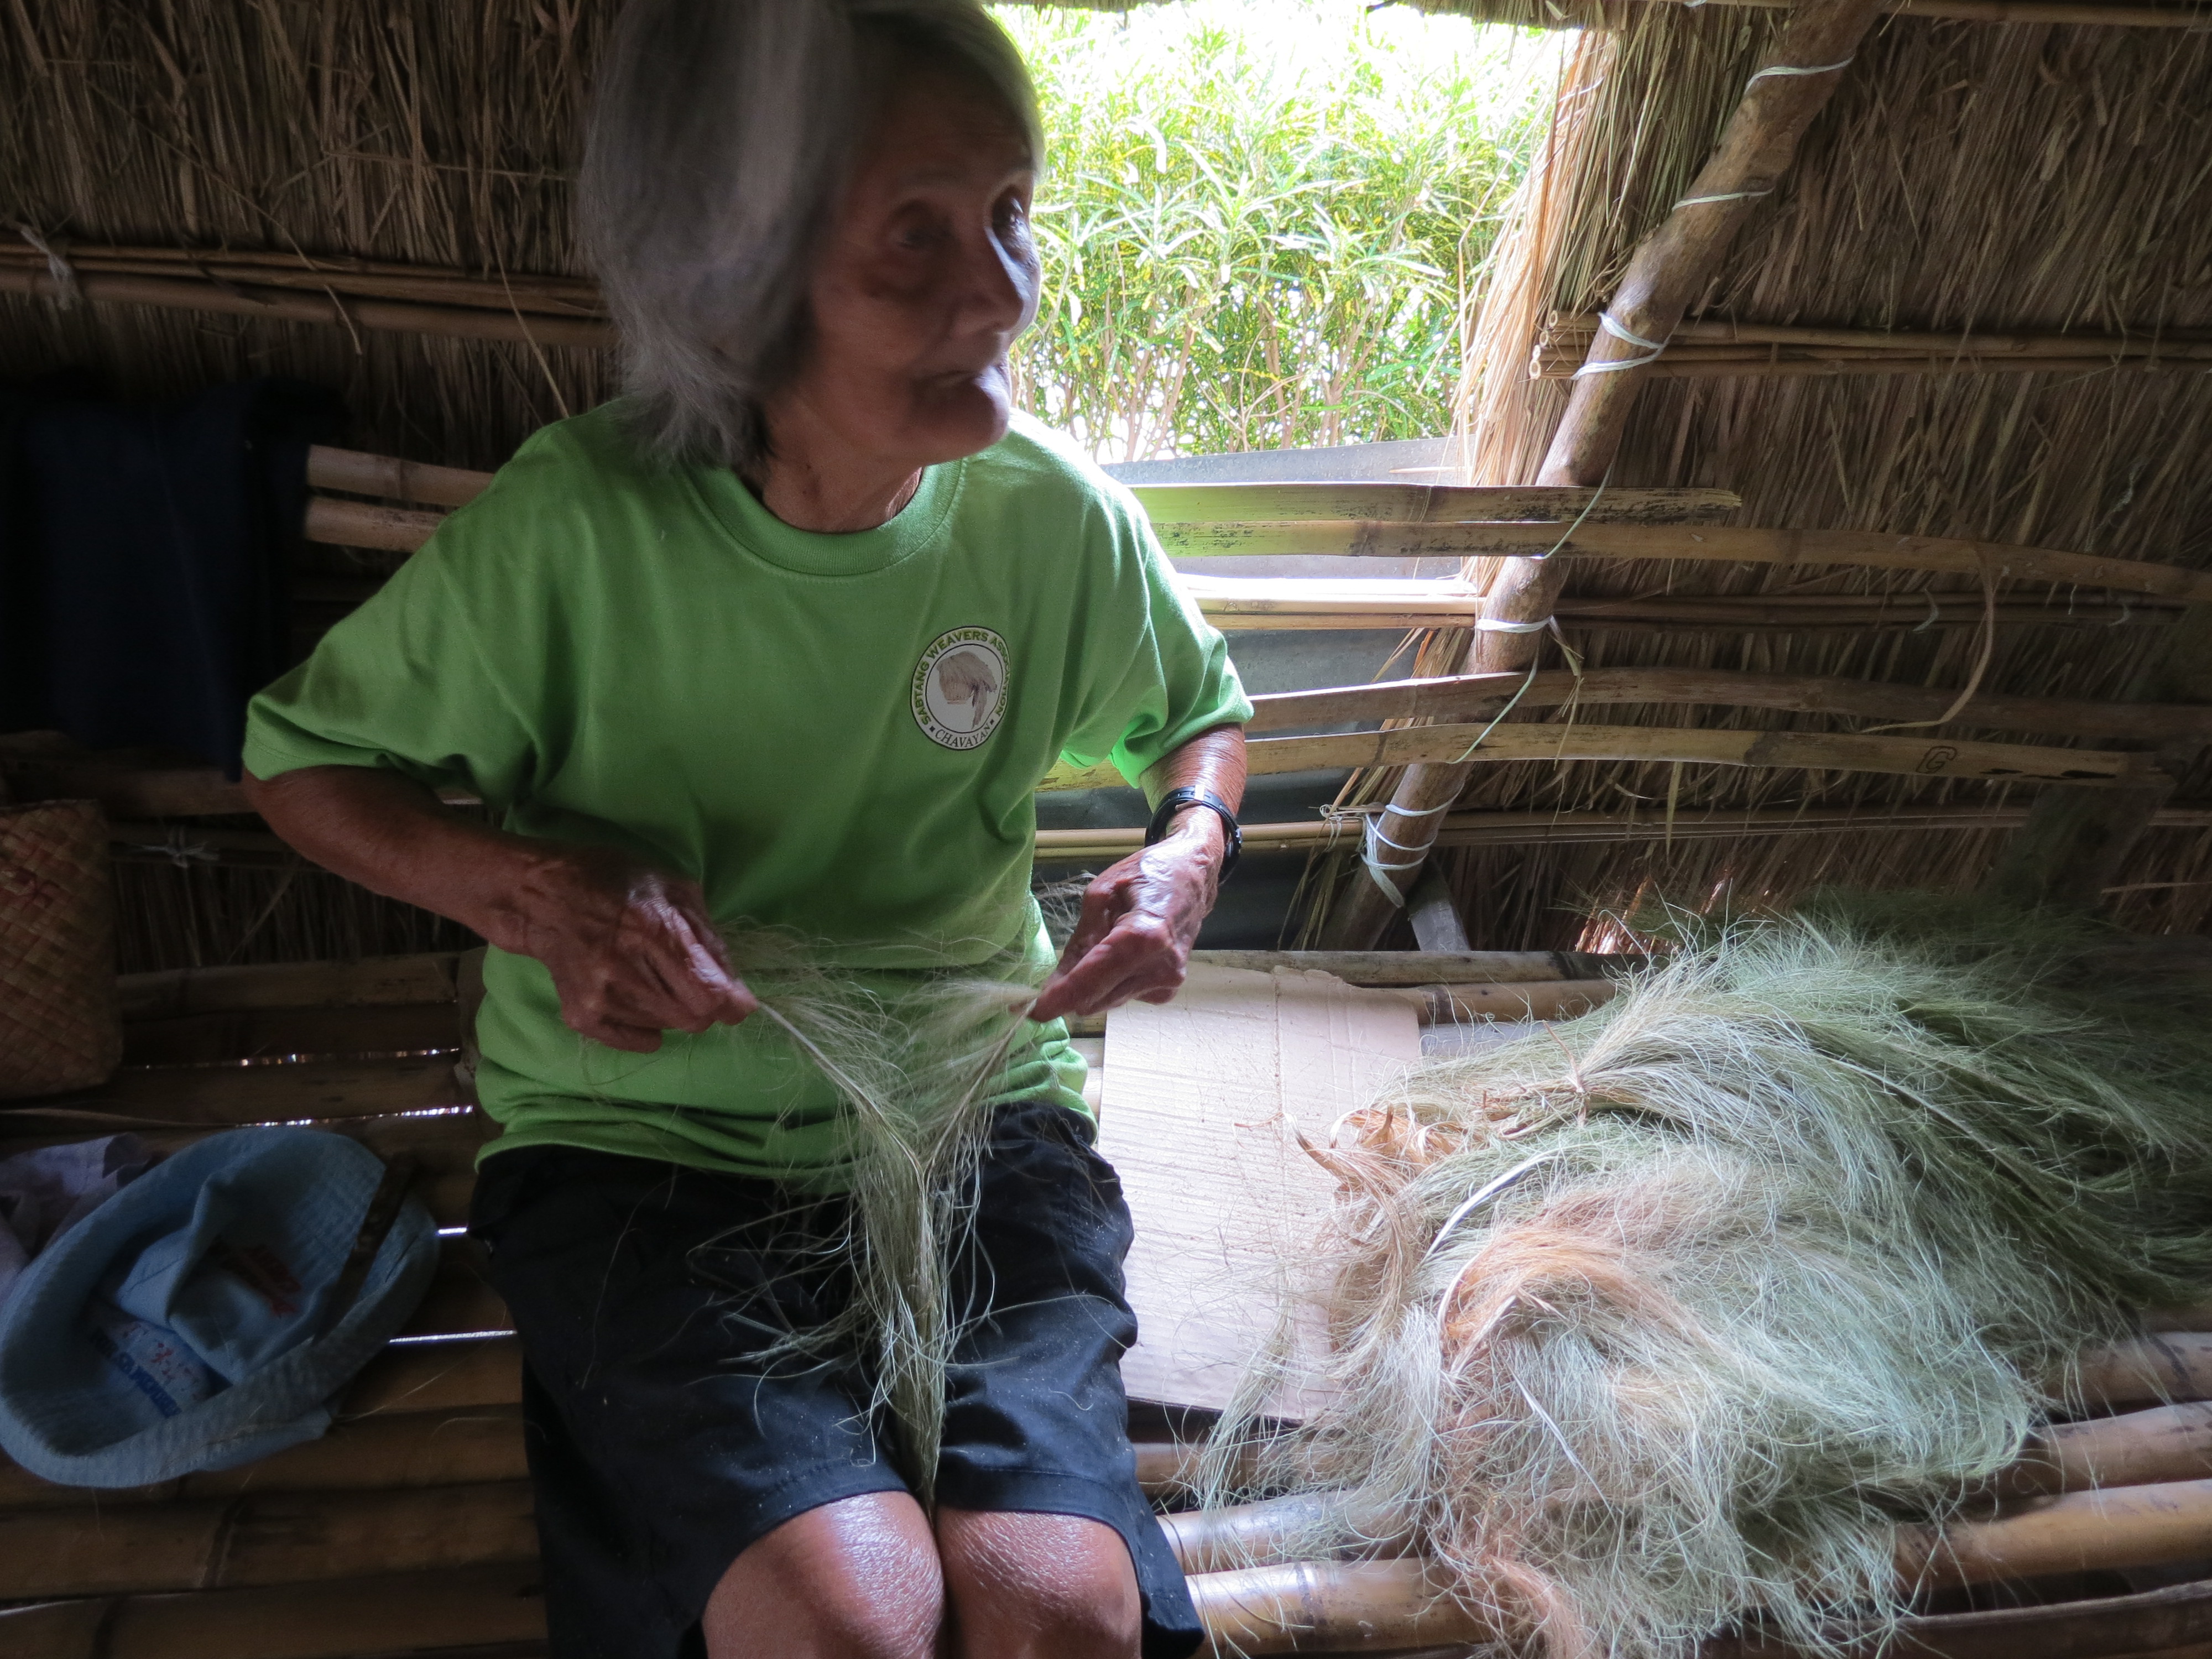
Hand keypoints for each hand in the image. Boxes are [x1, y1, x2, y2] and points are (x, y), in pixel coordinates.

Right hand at [490, 844, 757, 1052]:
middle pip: (694, 1018)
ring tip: (653, 977)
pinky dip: (647, 1027)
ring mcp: (600, 996)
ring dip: (674, 1010)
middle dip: (704, 1005)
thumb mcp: (674, 888)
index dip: (731, 1002)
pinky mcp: (581, 1015)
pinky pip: (636, 1041)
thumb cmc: (616, 883)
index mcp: (655, 930)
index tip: (734, 998)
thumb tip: (735, 989)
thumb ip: (709, 938)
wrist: (542, 896)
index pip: (709, 994)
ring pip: (668, 1028)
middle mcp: (626, 968)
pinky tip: (636, 998)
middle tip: (689, 980)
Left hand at [1030, 809, 1224, 1022]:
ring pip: (1106, 1001)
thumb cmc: (1147, 874)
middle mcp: (1160, 968)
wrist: (1193, 875)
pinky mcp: (1167, 990)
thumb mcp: (1101, 894)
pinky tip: (1121, 955)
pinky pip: (1123, 996)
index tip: (1031, 1012)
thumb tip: (1056, 983)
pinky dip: (1112, 982)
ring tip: (1100, 947)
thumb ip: (1079, 941)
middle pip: (1095, 999)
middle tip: (1053, 976)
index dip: (1058, 998)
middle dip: (1070, 992)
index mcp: (1144, 937)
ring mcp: (1167, 982)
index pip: (1091, 981)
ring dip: (1092, 985)